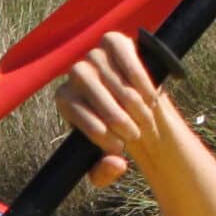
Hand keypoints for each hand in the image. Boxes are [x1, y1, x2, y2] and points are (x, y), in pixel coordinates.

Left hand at [54, 31, 174, 188]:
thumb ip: (104, 172)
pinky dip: (140, 79)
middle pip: (95, 94)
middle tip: (134, 135)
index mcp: (65, 99)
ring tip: (144, 119)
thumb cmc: (118, 133)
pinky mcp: (114, 42)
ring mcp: (94, 55)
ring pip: (114, 80)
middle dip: (117, 119)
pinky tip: (150, 96)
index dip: (98, 132)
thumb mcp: (108, 160)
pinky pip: (126, 58)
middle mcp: (75, 74)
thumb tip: (115, 164)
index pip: (76, 111)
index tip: (117, 148)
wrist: (138, 106)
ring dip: (133, 104)